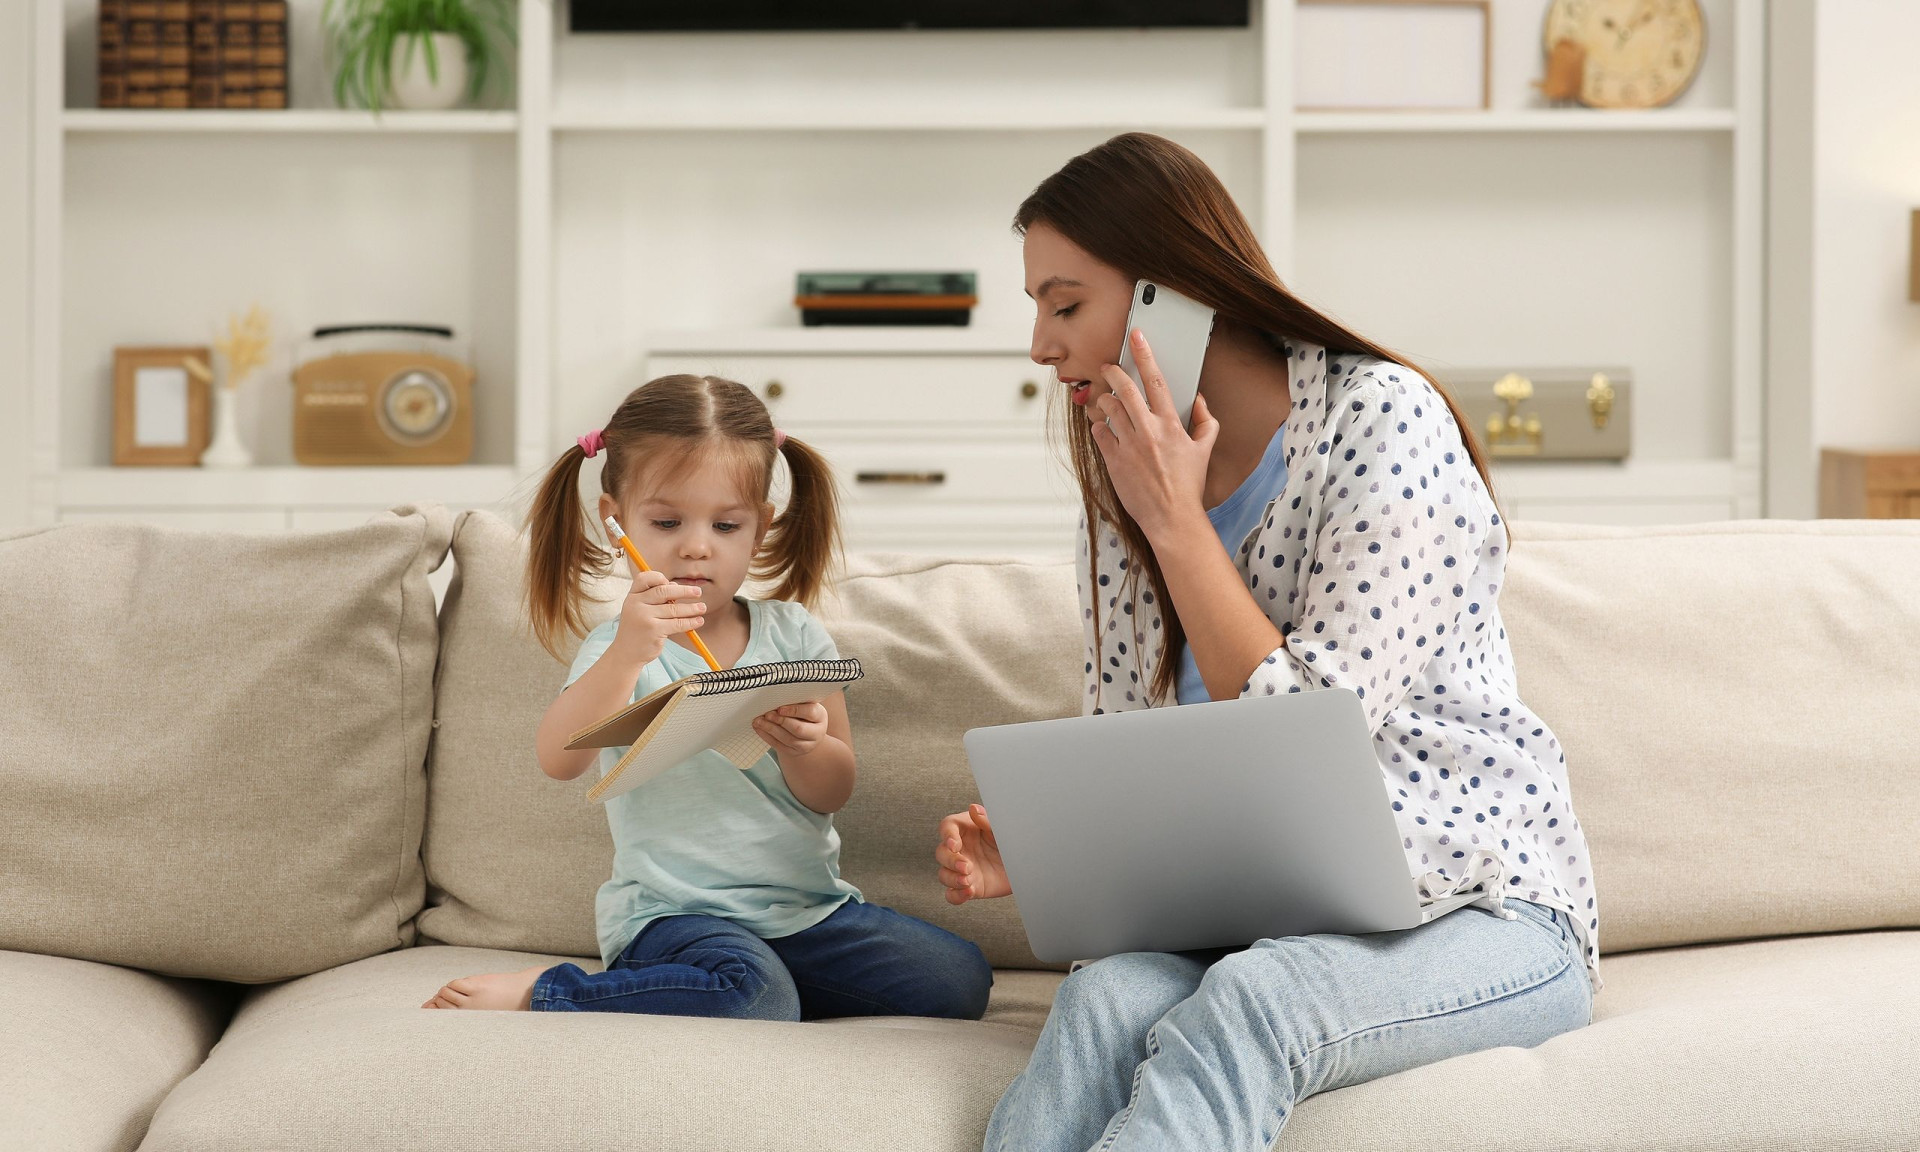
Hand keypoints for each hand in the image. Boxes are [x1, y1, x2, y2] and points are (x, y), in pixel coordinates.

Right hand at [612, 569, 705, 664]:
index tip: (672, 582)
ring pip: (674, 609)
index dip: (659, 577)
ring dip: (692, 608)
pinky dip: (690, 622)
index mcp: (632, 596)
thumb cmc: (637, 629)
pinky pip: (677, 623)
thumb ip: (653, 597)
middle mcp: (636, 604)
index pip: (644, 578)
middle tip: (698, 592)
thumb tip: (675, 585)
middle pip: (664, 591)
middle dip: (684, 591)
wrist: (626, 653)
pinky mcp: (654, 630)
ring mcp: (645, 617)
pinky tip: (698, 621)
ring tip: (702, 608)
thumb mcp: (639, 609)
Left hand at [753, 701, 827, 757]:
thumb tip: (776, 694)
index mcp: (820, 716)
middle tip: (767, 714)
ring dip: (771, 729)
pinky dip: (766, 736)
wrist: (805, 731)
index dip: (794, 710)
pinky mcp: (794, 752)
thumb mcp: (804, 703)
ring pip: (787, 739)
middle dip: (781, 721)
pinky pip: (779, 746)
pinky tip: (759, 728)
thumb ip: (795, 699)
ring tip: (758, 721)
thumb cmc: (802, 711)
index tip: (780, 708)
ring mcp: (806, 745)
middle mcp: (816, 733)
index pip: (810, 712)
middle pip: (798, 729)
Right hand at [935, 803, 1010, 904]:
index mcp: (965, 829)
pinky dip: (956, 895)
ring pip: (943, 874)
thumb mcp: (1002, 830)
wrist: (1026, 865)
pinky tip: (968, 892)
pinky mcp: (968, 886)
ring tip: (968, 880)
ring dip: (952, 879)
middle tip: (967, 866)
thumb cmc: (1012, 841)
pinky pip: (952, 894)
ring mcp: (962, 869)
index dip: (947, 835)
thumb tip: (973, 809)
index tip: (954, 844)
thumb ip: (987, 821)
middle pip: (941, 853)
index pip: (947, 827)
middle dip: (950, 861)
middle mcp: (960, 849)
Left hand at [1090, 328, 1219, 540]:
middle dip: (1113, 372)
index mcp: (1171, 425)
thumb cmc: (1188, 485)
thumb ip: (1205, 421)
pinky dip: (1099, 426)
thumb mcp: (1204, 450)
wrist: (1171, 518)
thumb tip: (1198, 400)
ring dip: (1105, 400)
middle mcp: (1148, 432)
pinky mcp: (1113, 461)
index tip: (1136, 336)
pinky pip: (1099, 433)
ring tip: (1106, 401)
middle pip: (1124, 389)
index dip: (1144, 355)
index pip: (1156, 381)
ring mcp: (1128, 446)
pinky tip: (1103, 428)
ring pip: (1108, 409)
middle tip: (1108, 367)